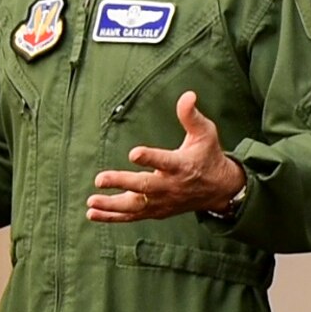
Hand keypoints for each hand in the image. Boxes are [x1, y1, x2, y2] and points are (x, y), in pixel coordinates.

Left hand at [88, 91, 246, 222]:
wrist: (219, 189)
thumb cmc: (207, 156)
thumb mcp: (205, 133)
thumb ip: (192, 116)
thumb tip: (188, 94)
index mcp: (182, 165)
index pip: (165, 161)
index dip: (150, 158)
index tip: (133, 153)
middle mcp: (171, 186)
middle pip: (145, 186)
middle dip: (122, 183)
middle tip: (99, 179)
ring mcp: (162, 201)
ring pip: (136, 206)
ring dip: (112, 205)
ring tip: (91, 201)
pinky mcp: (156, 211)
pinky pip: (132, 216)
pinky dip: (112, 217)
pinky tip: (92, 213)